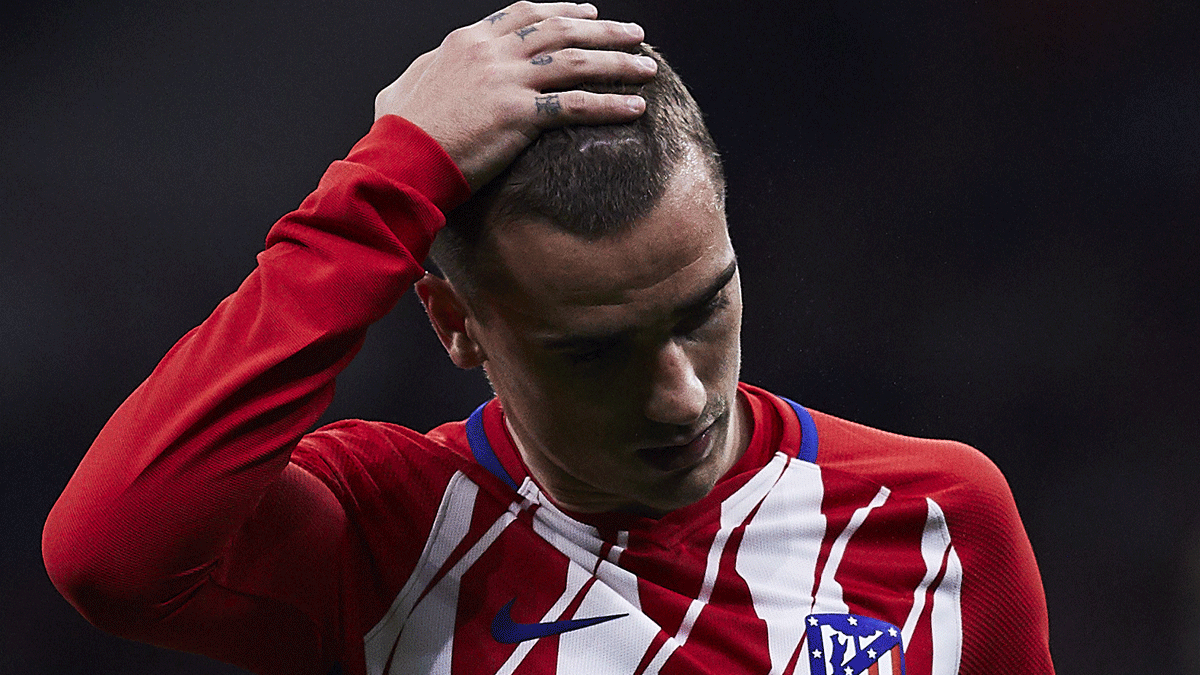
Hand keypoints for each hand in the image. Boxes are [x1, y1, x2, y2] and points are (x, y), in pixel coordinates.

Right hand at [374, 1, 656, 190]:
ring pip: (576, 61)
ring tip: (647, 68)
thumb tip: (433, 67)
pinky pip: (576, 104)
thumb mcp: (405, 86)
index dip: (563, 10)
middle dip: (604, 30)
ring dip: (618, 63)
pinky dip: (610, 104)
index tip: (590, 12)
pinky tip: (635, 108)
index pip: (526, 13)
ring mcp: (506, 80)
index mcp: (468, 41)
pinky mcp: (518, 114)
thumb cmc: (398, 132)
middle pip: (561, 29)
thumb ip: (428, 69)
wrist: (401, 159)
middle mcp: (491, 52)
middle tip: (634, 34)